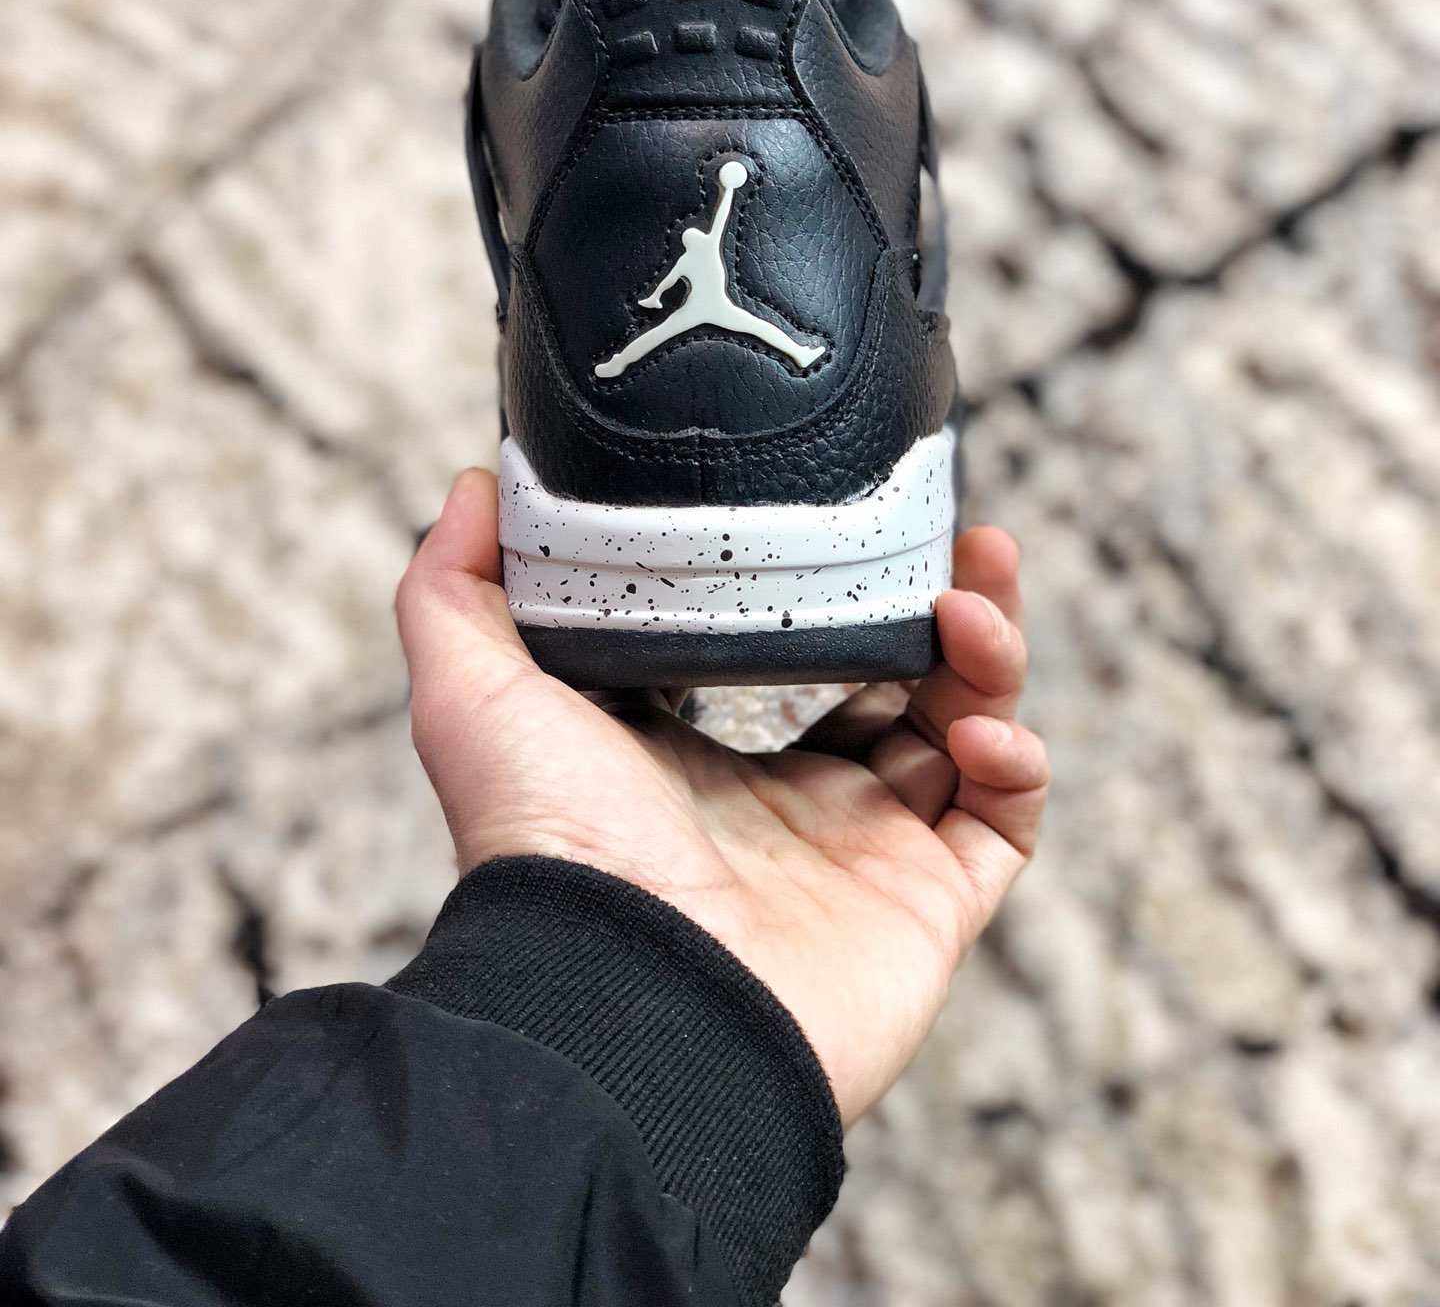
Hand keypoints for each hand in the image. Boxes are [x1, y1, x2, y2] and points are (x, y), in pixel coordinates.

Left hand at [396, 470, 1049, 1126]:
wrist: (617, 997)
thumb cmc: (544, 851)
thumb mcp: (475, 693)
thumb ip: (458, 588)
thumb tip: (474, 486)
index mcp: (705, 755)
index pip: (797, 652)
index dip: (838, 582)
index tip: (859, 513)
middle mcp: (795, 804)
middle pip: (902, 682)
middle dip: (945, 605)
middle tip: (969, 541)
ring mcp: (864, 855)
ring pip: (966, 736)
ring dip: (988, 658)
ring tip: (971, 607)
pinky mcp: (926, 909)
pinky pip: (1004, 826)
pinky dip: (1017, 765)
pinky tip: (979, 727)